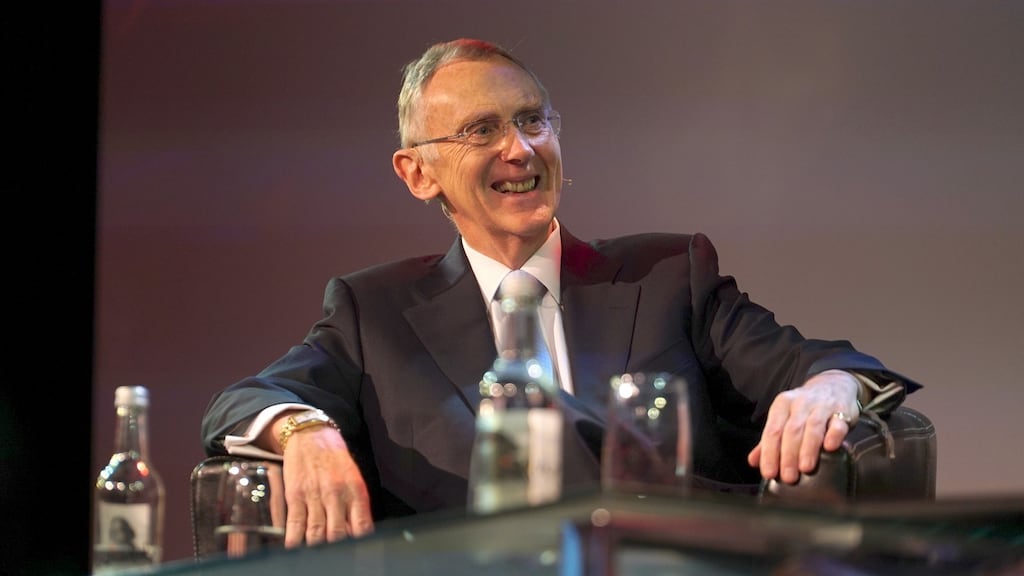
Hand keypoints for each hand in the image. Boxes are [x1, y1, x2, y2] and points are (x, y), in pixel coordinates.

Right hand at [269, 417, 374, 547]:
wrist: (312, 435)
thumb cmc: (335, 459)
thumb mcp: (354, 478)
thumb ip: (356, 505)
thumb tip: (356, 533)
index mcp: (356, 492)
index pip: (362, 527)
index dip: (359, 544)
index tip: (355, 552)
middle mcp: (337, 495)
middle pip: (337, 534)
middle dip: (335, 550)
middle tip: (333, 558)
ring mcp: (315, 496)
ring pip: (316, 533)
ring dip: (315, 548)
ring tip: (315, 557)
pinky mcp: (295, 495)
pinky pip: (295, 523)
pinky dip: (294, 540)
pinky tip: (294, 549)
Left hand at [747, 369, 859, 483]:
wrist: (833, 384)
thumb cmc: (804, 408)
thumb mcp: (784, 418)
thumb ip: (769, 440)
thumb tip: (753, 461)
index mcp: (782, 405)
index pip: (772, 431)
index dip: (769, 453)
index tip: (769, 473)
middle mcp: (800, 403)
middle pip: (792, 430)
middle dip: (788, 455)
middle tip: (788, 477)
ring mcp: (822, 406)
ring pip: (813, 426)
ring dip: (808, 448)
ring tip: (805, 468)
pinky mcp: (842, 410)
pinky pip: (838, 422)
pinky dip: (834, 435)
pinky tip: (830, 448)